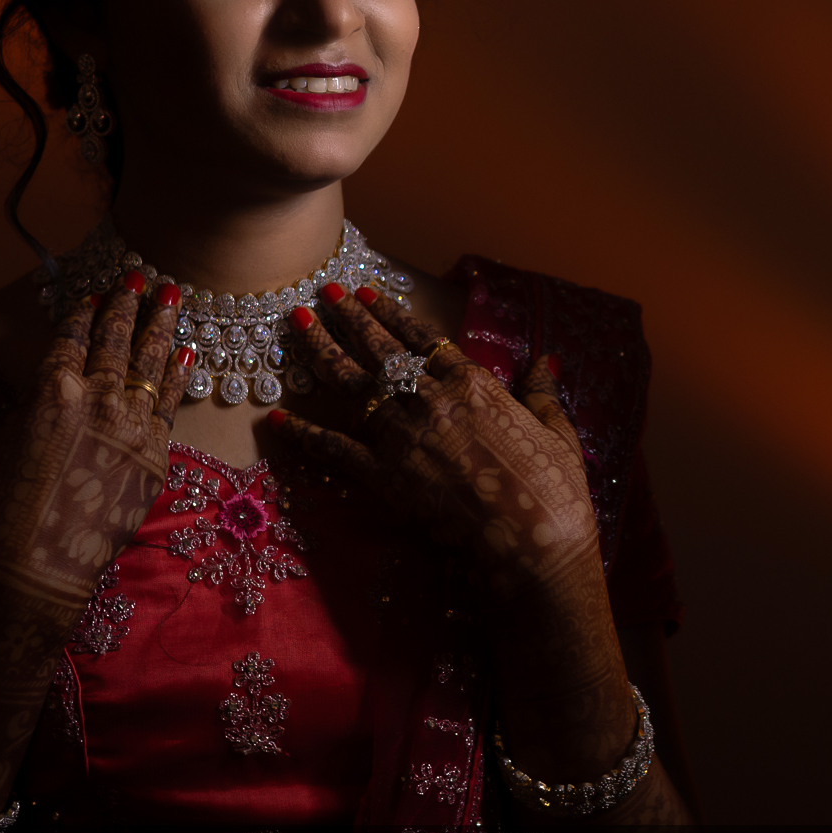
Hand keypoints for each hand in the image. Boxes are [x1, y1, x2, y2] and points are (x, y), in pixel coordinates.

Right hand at [0, 272, 190, 607]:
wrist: (32, 571)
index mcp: (50, 390)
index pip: (71, 338)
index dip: (81, 314)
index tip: (91, 295)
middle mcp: (98, 400)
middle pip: (117, 341)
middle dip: (128, 305)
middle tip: (139, 277)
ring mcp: (133, 429)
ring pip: (153, 364)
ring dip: (162, 326)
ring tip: (173, 296)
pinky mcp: (154, 459)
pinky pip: (172, 405)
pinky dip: (180, 376)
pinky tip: (188, 354)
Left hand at [265, 284, 598, 604]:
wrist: (530, 540)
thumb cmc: (552, 487)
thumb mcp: (555, 429)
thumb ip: (541, 392)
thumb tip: (545, 360)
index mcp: (471, 381)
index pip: (420, 336)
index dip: (390, 312)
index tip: (366, 292)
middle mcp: (429, 399)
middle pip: (378, 349)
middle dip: (346, 318)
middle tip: (320, 294)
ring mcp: (402, 436)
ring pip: (350, 385)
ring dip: (321, 352)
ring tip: (296, 325)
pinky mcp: (384, 477)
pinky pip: (334, 449)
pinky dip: (303, 435)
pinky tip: (276, 420)